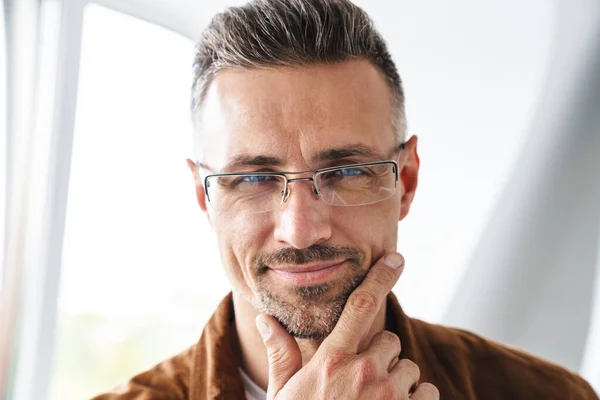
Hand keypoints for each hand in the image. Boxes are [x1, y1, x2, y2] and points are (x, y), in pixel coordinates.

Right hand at [256, 252, 439, 398]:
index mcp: (332, 360)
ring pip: (410, 368)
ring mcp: (389, 398)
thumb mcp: (282, 394)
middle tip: (361, 377)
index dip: (380, 277)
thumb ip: (280, 353)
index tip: (396, 259)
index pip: (361, 306)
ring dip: (398, 380)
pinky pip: (427, 393)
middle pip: (390, 340)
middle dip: (380, 354)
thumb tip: (265, 318)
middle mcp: (364, 373)